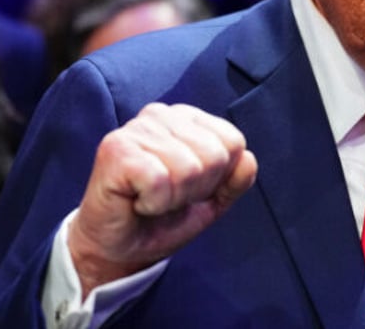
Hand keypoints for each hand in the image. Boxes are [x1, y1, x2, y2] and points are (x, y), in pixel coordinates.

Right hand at [68, 102, 257, 298]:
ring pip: (189, 169)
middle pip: (214, 155)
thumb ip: (236, 179)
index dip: (218, 177)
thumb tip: (248, 159)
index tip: (190, 189)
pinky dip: (154, 202)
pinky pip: (160, 181)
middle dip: (196, 189)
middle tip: (168, 196)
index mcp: (187, 118)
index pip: (233, 141)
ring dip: (173, 198)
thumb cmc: (162, 217)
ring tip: (151, 199)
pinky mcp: (116, 149)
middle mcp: (161, 114)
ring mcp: (137, 128)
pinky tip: (137, 201)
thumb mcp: (212, 201)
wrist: (120, 249)